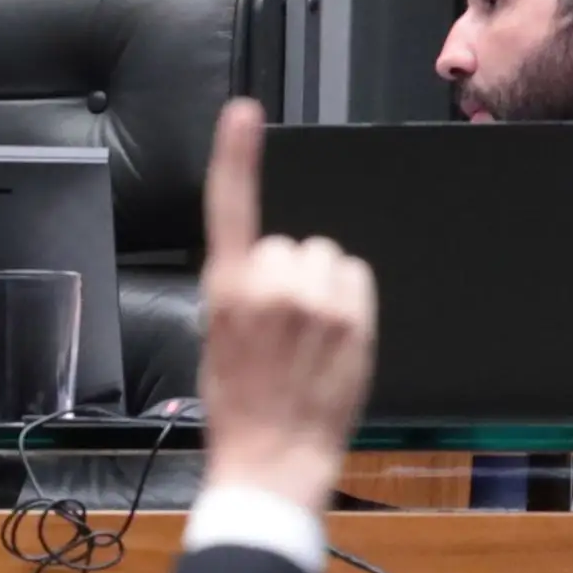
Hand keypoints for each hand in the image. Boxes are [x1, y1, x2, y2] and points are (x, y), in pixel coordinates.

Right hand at [194, 96, 376, 516]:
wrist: (272, 458)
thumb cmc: (241, 409)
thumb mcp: (216, 344)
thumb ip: (240, 296)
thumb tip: (266, 270)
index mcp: (225, 293)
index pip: (230, 209)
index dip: (235, 156)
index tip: (242, 114)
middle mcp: (269, 289)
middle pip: (289, 244)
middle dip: (287, 276)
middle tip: (280, 329)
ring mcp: (315, 304)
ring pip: (325, 258)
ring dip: (321, 287)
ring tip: (308, 337)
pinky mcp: (352, 320)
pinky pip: (355, 279)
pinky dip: (349, 301)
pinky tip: (333, 338)